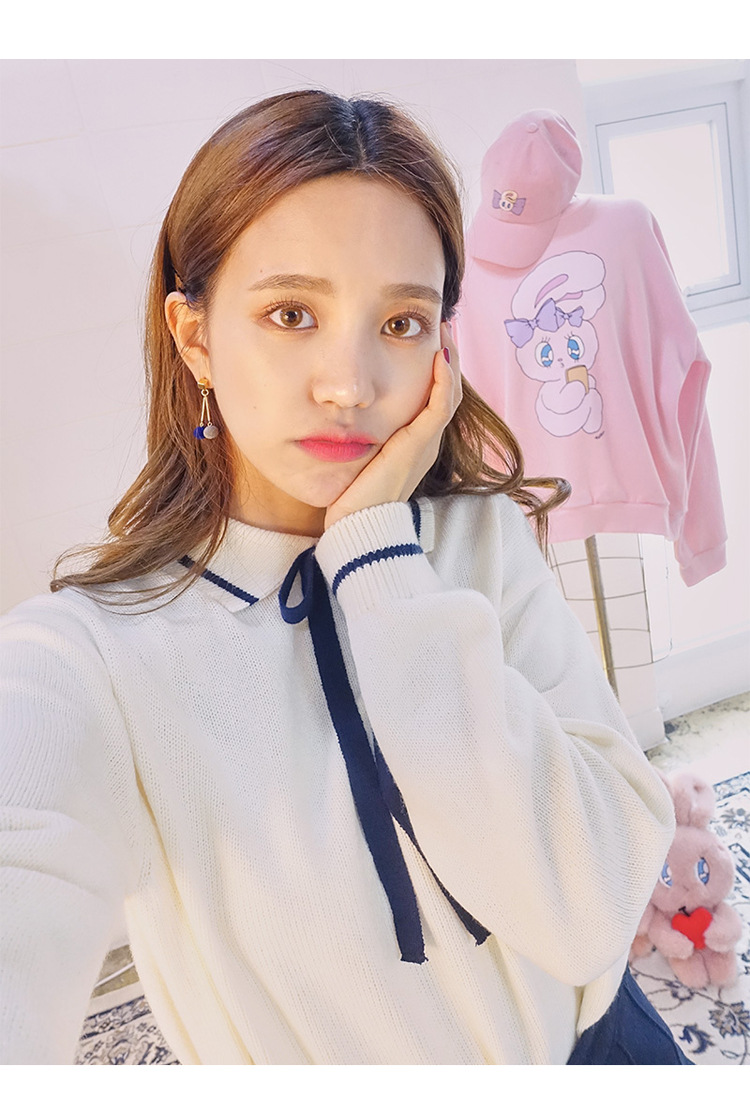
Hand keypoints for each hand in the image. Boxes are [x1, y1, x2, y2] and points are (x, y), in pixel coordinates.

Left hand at [323, 322, 460, 530]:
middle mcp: (425, 444)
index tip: (424, 340)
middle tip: (438, 325)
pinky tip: (439, 355)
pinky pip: (439, 407)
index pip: (433, 398)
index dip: (433, 369)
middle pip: (446, 392)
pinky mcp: (418, 446)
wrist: (358, 528)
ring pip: (448, 395)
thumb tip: (331, 413)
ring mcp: (425, 445)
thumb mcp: (353, 460)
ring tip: (442, 330)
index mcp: (413, 446)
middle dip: (446, 357)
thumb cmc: (351, 500)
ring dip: (449, 360)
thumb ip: (353, 437)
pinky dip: (443, 380)